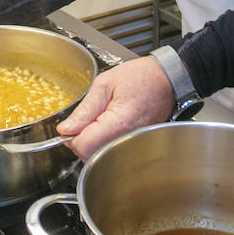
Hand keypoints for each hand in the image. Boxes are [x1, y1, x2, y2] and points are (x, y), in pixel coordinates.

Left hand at [57, 55, 174, 160]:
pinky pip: (112, 153)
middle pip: (90, 156)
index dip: (71, 137)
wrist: (167, 79)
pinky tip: (108, 128)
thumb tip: (66, 129)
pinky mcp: (136, 146)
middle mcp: (127, 139)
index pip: (84, 146)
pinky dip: (104, 144)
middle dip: (81, 141)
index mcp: (118, 122)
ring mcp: (133, 144)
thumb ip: (84, 109)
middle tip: (87, 120)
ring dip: (92, 143)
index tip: (72, 126)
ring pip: (100, 157)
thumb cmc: (141, 77)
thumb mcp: (104, 84)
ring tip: (100, 121)